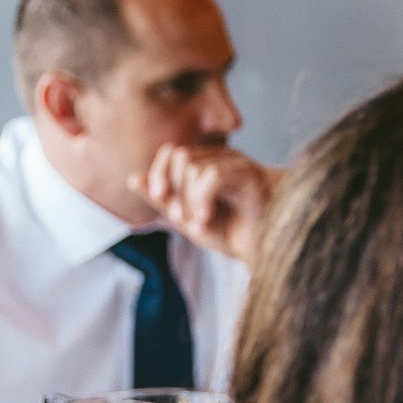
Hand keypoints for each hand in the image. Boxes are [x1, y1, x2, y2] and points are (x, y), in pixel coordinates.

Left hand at [139, 145, 281, 266]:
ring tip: (200, 224)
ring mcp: (238, 163)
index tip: (160, 197)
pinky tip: (207, 220)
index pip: (173, 152)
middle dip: (174, 190)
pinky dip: (201, 200)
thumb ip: (163, 199)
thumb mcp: (189, 218)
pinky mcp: (250, 174)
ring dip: (188, 201)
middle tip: (184, 219)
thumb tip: (133, 179)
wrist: (269, 250)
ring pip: (193, 167)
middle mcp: (224, 158)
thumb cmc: (235, 233)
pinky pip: (211, 176)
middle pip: (180, 156)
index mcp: (209, 164)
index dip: (160, 172)